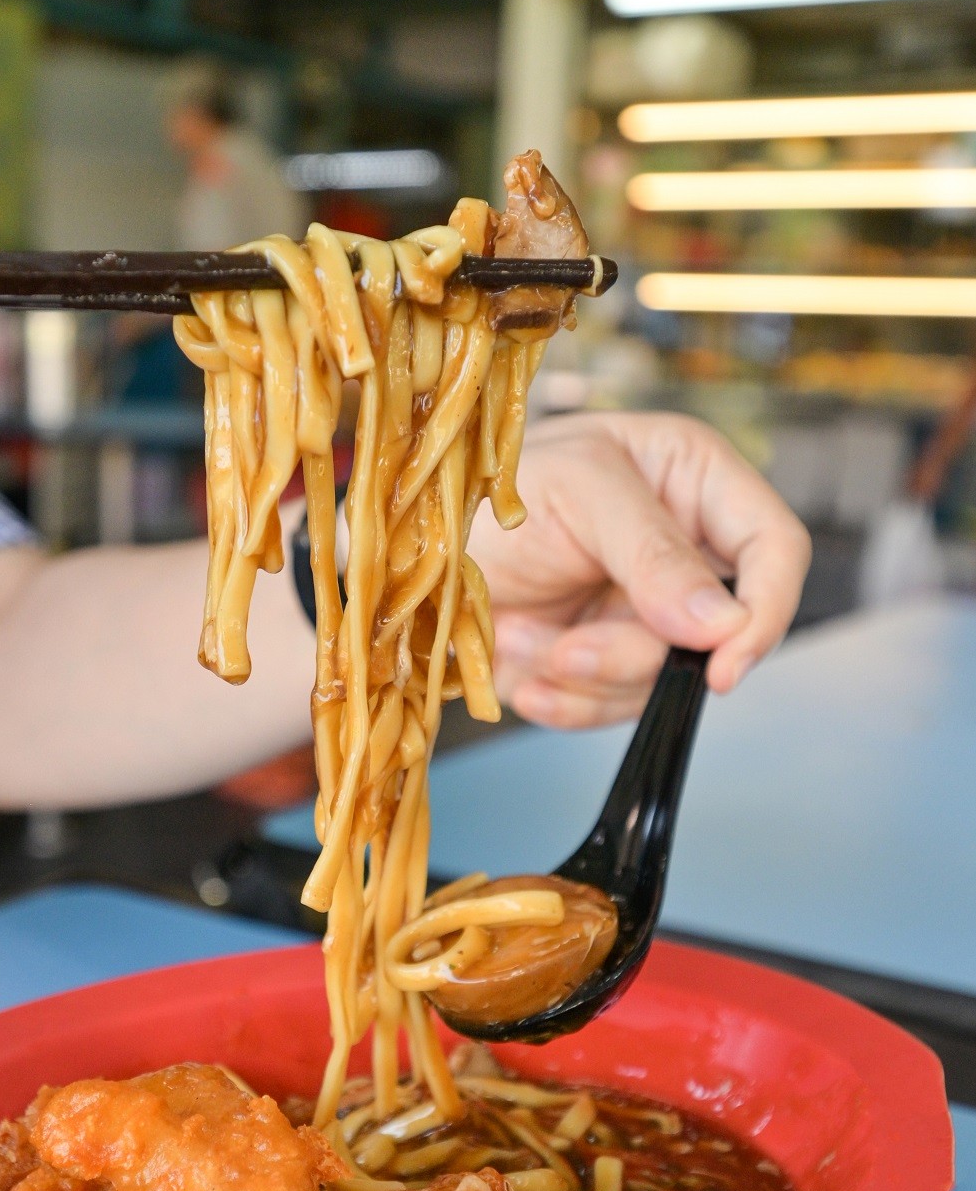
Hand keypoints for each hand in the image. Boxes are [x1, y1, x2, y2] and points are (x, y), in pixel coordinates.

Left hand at [468, 410, 810, 728]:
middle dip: (631, 653)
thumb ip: (653, 551)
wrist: (415, 549)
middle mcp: (684, 551)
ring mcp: (644, 614)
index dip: (766, 612)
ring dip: (582, 673)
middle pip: (715, 637)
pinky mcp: (603, 663)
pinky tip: (521, 668)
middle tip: (564, 647)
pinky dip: (562, 700)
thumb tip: (723, 623)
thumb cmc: (488, 483)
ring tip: (517, 633)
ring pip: (660, 683)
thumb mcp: (576, 493)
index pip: (776, 548)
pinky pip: (611, 709)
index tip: (722, 667)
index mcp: (696, 481)